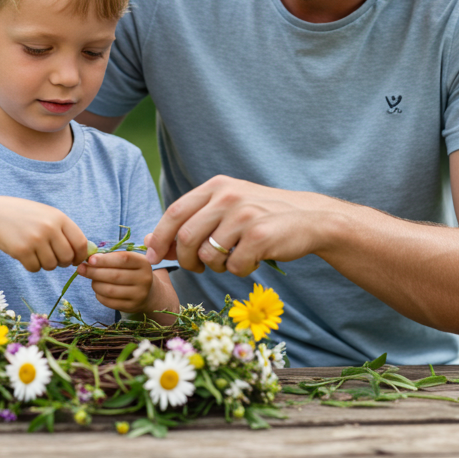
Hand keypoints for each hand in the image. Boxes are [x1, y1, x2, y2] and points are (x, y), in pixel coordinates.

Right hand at [0, 196, 90, 272]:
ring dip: (45, 264)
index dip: (80, 256)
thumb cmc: (26, 217)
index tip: (75, 260)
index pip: (81, 243)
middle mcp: (49, 228)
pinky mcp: (22, 250)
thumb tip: (86, 254)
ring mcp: (35, 239)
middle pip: (67, 258)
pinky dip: (32, 266)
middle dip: (62, 262)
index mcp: (59, 218)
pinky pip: (35, 268)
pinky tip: (25, 255)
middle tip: (53, 257)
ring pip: (51, 266)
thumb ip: (66, 231)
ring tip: (36, 252)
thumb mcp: (48, 216)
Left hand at [77, 250, 154, 312]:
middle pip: (115, 276)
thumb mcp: (128, 262)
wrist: (149, 293)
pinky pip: (110, 302)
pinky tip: (98, 290)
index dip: (105, 259)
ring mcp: (139, 295)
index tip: (90, 259)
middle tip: (81, 269)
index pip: (123, 259)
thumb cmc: (132, 272)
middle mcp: (144, 279)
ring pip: (110, 290)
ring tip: (92, 280)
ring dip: (95, 284)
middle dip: (94, 272)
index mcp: (143, 263)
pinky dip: (99, 295)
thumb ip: (111, 258)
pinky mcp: (132, 307)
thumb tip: (89, 260)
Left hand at [145, 175, 337, 276]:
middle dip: (186, 260)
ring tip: (232, 260)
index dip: (159, 237)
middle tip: (197, 267)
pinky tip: (253, 260)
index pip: (174, 212)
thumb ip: (190, 222)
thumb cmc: (261, 217)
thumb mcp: (225, 211)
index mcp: (216, 186)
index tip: (153, 257)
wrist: (309, 219)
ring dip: (216, 267)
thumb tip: (149, 241)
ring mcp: (245, 215)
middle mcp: (228, 196)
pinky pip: (234, 266)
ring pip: (209, 255)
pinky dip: (240, 271)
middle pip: (186, 237)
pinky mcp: (260, 236)